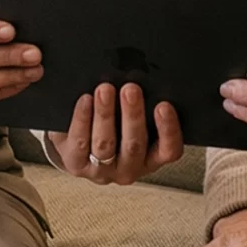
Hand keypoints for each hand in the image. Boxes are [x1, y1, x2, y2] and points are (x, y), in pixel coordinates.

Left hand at [45, 82, 184, 184]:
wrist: (81, 145)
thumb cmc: (116, 128)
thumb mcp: (134, 121)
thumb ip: (143, 106)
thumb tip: (142, 76)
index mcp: (151, 159)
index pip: (169, 150)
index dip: (169, 130)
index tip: (164, 106)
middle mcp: (129, 169)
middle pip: (134, 145)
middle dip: (133, 115)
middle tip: (131, 89)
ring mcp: (102, 170)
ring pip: (105, 144)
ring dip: (105, 115)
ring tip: (105, 90)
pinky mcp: (77, 165)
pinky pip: (79, 143)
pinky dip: (83, 119)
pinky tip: (85, 100)